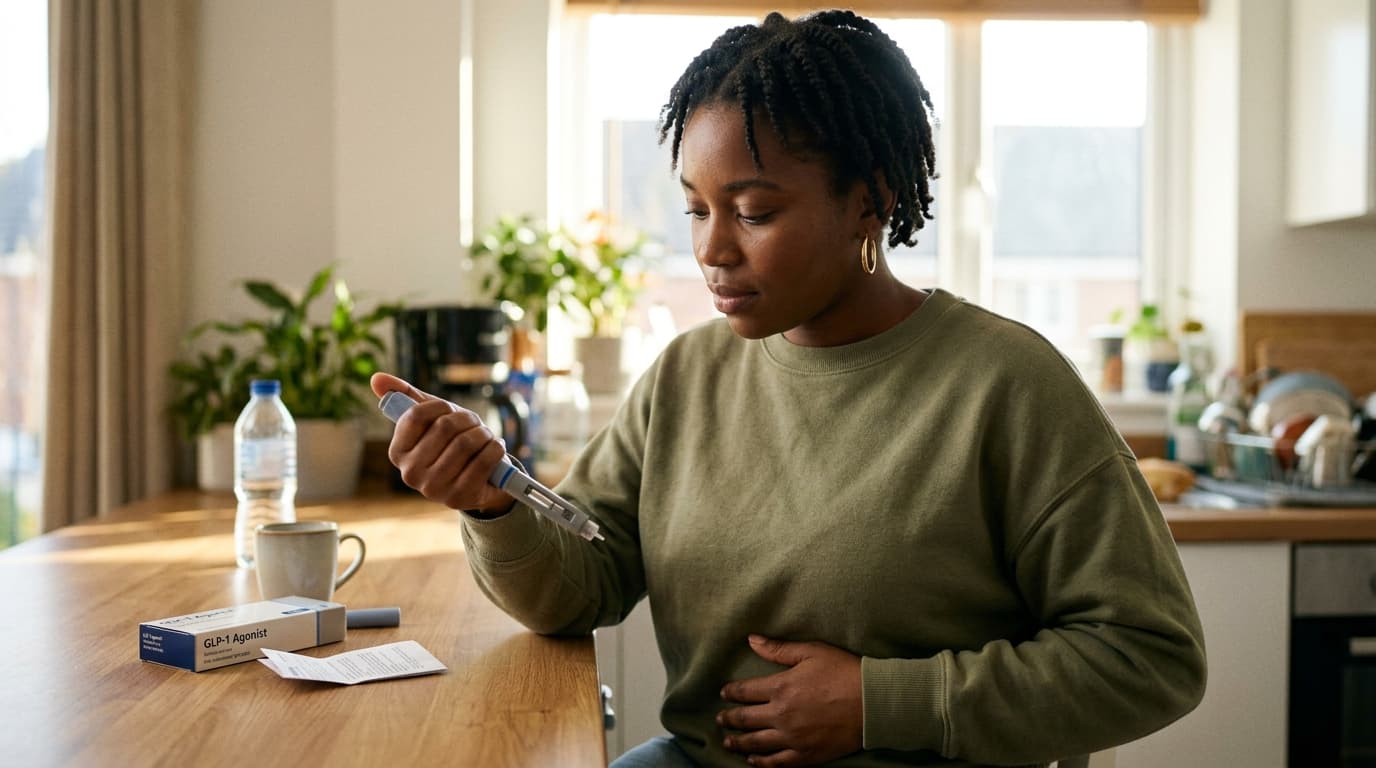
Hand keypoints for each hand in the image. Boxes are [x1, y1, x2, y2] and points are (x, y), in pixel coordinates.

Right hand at [370, 372, 513, 513]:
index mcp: (398, 453)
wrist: (481, 481)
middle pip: (445, 427)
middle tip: (476, 424)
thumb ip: (405, 397)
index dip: (441, 406)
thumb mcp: (432, 419)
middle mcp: (410, 474)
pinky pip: (484, 460)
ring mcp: (434, 489)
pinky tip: (494, 448)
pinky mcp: (460, 498)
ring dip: (484, 433)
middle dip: (468, 419)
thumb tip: (376, 377)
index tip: (451, 410)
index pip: (416, 415)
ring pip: (466, 442)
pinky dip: (495, 448)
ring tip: (486, 437)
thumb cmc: (453, 443)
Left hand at [716, 635, 862, 766]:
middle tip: (720, 719)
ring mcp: (792, 738)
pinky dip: (761, 762)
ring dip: (738, 742)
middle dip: (729, 719)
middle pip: (745, 719)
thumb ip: (778, 649)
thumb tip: (751, 640)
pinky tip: (752, 760)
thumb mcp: (811, 652)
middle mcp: (781, 714)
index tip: (723, 693)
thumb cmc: (843, 672)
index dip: (731, 692)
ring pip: (756, 743)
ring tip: (728, 741)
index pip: (745, 691)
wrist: (873, 702)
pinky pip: (776, 762)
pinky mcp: (805, 755)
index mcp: (780, 687)